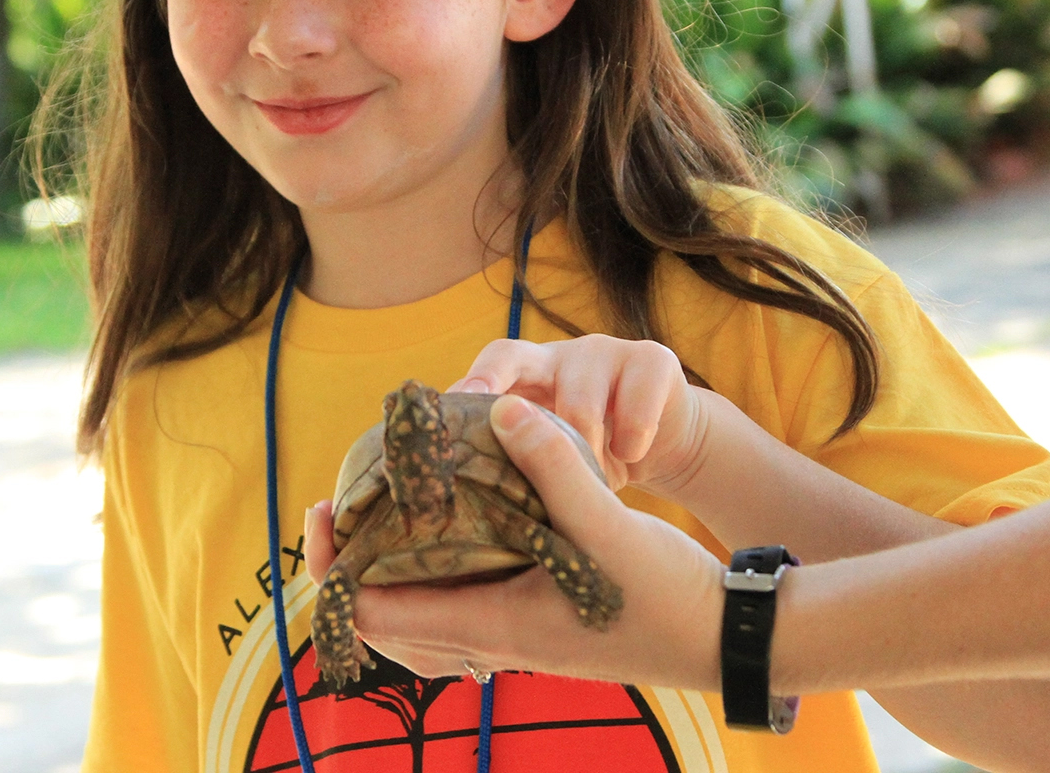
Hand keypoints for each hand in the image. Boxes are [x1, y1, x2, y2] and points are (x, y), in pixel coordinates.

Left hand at [303, 394, 724, 691]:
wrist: (727, 640)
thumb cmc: (668, 596)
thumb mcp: (609, 526)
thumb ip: (553, 467)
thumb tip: (497, 408)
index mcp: (495, 625)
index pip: (379, 614)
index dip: (337, 567)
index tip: (322, 512)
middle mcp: (495, 639)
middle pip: (388, 616)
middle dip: (353, 562)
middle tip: (336, 505)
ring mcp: (516, 634)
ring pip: (423, 609)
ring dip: (393, 563)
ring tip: (380, 508)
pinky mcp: (538, 620)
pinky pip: (459, 599)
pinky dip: (435, 565)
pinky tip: (447, 520)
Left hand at [450, 335, 702, 492]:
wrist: (670, 448)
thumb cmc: (597, 466)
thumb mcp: (555, 473)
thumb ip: (517, 472)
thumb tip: (458, 505)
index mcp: (523, 382)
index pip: (480, 375)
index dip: (461, 393)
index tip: (437, 423)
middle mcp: (555, 359)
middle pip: (509, 353)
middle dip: (491, 384)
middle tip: (488, 424)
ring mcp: (604, 353)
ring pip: (579, 392)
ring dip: (581, 442)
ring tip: (589, 481)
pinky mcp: (652, 361)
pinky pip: (637, 394)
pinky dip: (633, 431)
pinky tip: (632, 455)